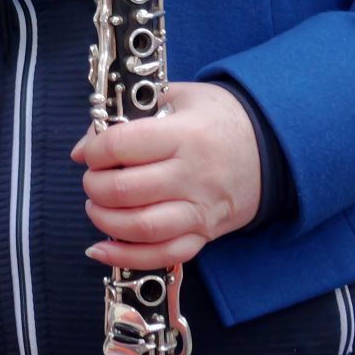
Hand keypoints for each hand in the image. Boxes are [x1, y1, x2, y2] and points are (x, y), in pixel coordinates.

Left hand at [69, 81, 261, 270]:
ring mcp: (200, 209)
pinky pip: (163, 255)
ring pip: (143, 228)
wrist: (270, 147)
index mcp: (184, 134)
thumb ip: (127, 116)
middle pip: (127, 191)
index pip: (124, 146)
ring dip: (106, 222)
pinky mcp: (205, 234)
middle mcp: (193, 175)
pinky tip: (102, 249)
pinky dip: (127, 258)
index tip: (91, 152)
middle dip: (95, 188)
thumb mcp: (175, 97)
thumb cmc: (216, 117)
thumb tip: (84, 149)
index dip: (96, 151)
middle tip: (92, 181)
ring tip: (97, 208)